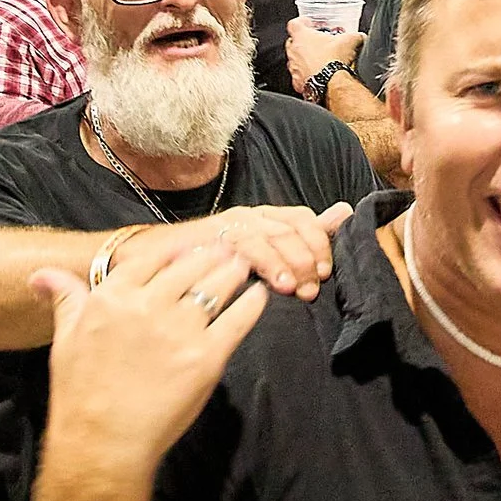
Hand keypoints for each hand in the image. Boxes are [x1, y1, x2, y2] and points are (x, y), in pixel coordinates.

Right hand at [32, 236, 269, 476]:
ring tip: (246, 266)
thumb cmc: (80, 393)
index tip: (192, 245)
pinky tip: (258, 296)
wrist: (102, 443)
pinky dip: (251, 303)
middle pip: (191, 265)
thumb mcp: (65, 338)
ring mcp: (180, 329)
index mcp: (113, 296)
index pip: (154, 256)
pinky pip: (238, 318)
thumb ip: (66, 298)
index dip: (178, 248)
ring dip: (235, 271)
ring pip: (217, 285)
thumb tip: (42, 273)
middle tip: (231, 249)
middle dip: (214, 254)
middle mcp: (147, 304)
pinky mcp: (207, 355)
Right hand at [134, 201, 351, 301]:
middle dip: (305, 258)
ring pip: (266, 236)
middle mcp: (249, 216)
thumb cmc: (216, 262)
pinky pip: (240, 246)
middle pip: (288, 228)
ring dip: (283, 263)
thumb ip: (304, 234)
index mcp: (265, 217)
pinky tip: (268, 285)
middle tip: (312, 289)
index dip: (319, 243)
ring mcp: (228, 226)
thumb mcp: (265, 251)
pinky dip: (260, 263)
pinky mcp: (208, 240)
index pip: (303, 218)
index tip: (326, 272)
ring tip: (293, 289)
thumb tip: (345, 211)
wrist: (155, 262)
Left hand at [286, 22, 362, 95]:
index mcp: (302, 36)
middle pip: (293, 42)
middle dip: (303, 42)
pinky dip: (307, 75)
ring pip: (295, 60)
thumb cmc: (334, 61)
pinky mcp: (297, 82)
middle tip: (316, 42)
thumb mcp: (350, 41)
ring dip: (304, 59)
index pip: (294, 24)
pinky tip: (318, 75)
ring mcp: (294, 68)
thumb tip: (360, 37)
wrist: (332, 84)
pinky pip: (299, 76)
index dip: (302, 22)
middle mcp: (294, 52)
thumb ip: (354, 36)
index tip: (309, 24)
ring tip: (318, 60)